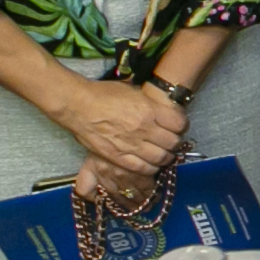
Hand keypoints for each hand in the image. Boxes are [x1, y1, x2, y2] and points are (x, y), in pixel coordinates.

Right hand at [62, 76, 186, 178]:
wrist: (77, 105)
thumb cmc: (103, 93)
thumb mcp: (132, 90)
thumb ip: (149, 102)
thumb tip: (163, 107)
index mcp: (149, 109)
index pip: (179, 123)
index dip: (181, 125)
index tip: (178, 126)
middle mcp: (143, 129)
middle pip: (172, 142)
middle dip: (175, 142)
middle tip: (171, 141)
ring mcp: (131, 145)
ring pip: (161, 158)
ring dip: (165, 157)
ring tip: (163, 154)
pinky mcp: (118, 157)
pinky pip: (143, 168)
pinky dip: (151, 168)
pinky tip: (150, 164)